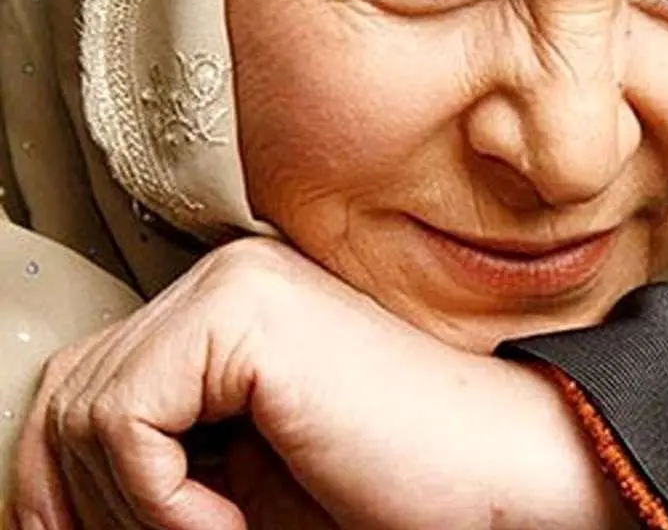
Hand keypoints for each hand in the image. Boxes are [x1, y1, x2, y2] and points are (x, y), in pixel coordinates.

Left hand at [9, 238, 625, 529]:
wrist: (504, 474)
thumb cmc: (395, 487)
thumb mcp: (238, 488)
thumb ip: (156, 471)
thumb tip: (38, 508)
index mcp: (233, 311)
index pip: (94, 383)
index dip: (60, 482)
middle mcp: (227, 277)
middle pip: (75, 391)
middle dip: (80, 501)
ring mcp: (237, 282)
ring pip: (89, 410)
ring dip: (131, 512)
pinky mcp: (247, 311)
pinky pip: (128, 417)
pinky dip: (157, 499)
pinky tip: (230, 525)